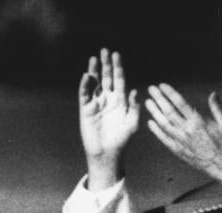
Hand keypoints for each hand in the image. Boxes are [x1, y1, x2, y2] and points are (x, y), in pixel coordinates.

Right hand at [79, 48, 139, 190]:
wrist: (107, 153)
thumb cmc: (122, 140)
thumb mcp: (132, 123)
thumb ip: (134, 107)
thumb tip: (135, 91)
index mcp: (121, 101)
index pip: (119, 80)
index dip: (118, 67)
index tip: (117, 55)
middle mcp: (108, 99)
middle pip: (106, 78)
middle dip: (106, 64)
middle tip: (105, 50)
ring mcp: (96, 103)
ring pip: (95, 83)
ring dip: (94, 71)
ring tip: (94, 58)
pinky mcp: (86, 110)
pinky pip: (85, 94)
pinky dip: (86, 85)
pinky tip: (87, 76)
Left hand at [145, 84, 221, 187]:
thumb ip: (216, 108)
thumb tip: (213, 94)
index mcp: (198, 121)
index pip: (180, 103)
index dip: (170, 93)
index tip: (162, 85)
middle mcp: (187, 130)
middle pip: (169, 111)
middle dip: (159, 99)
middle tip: (151, 89)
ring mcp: (181, 141)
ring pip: (164, 124)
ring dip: (155, 112)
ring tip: (148, 102)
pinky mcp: (178, 150)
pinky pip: (164, 139)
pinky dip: (156, 131)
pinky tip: (150, 123)